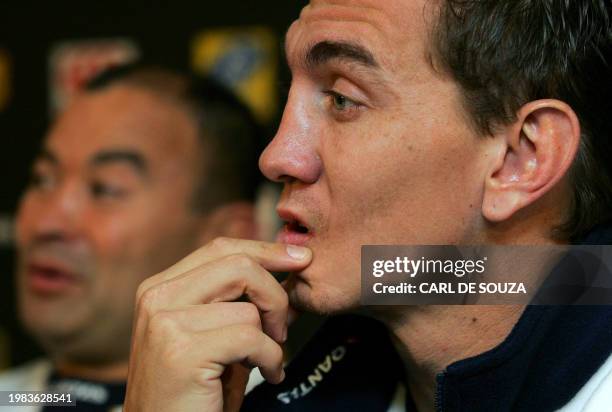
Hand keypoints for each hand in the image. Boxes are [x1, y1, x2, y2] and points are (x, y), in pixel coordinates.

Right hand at [123, 237, 311, 411]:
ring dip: (272, 339)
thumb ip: (236, 299)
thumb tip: (288, 265)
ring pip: (249, 308)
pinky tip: (267, 375)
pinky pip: (251, 338)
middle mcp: (157, 298)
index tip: (300, 258)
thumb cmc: (195, 391)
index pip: (221, 249)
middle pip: (238, 265)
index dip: (266, 250)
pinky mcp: (182, 352)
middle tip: (281, 328)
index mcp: (160, 288)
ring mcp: (165, 323)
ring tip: (266, 361)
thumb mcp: (212, 334)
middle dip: (275, 294)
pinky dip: (271, 359)